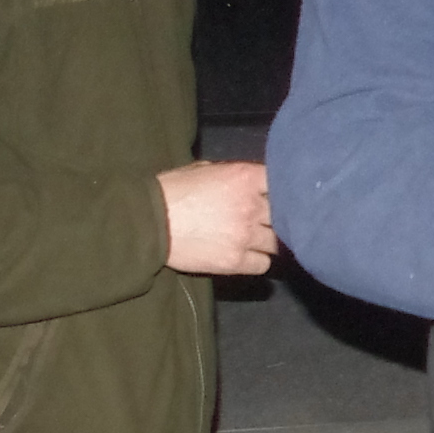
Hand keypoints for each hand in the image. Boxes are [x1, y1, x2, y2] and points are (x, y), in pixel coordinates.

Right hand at [158, 159, 276, 275]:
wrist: (149, 223)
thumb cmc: (171, 191)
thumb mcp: (204, 169)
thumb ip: (233, 174)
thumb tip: (248, 181)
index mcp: (244, 177)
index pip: (282, 182)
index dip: (280, 190)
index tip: (274, 195)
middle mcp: (251, 206)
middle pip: (283, 214)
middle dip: (275, 216)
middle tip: (264, 220)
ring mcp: (245, 236)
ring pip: (277, 242)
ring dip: (268, 240)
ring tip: (254, 239)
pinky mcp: (235, 261)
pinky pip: (264, 264)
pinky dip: (258, 260)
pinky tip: (246, 254)